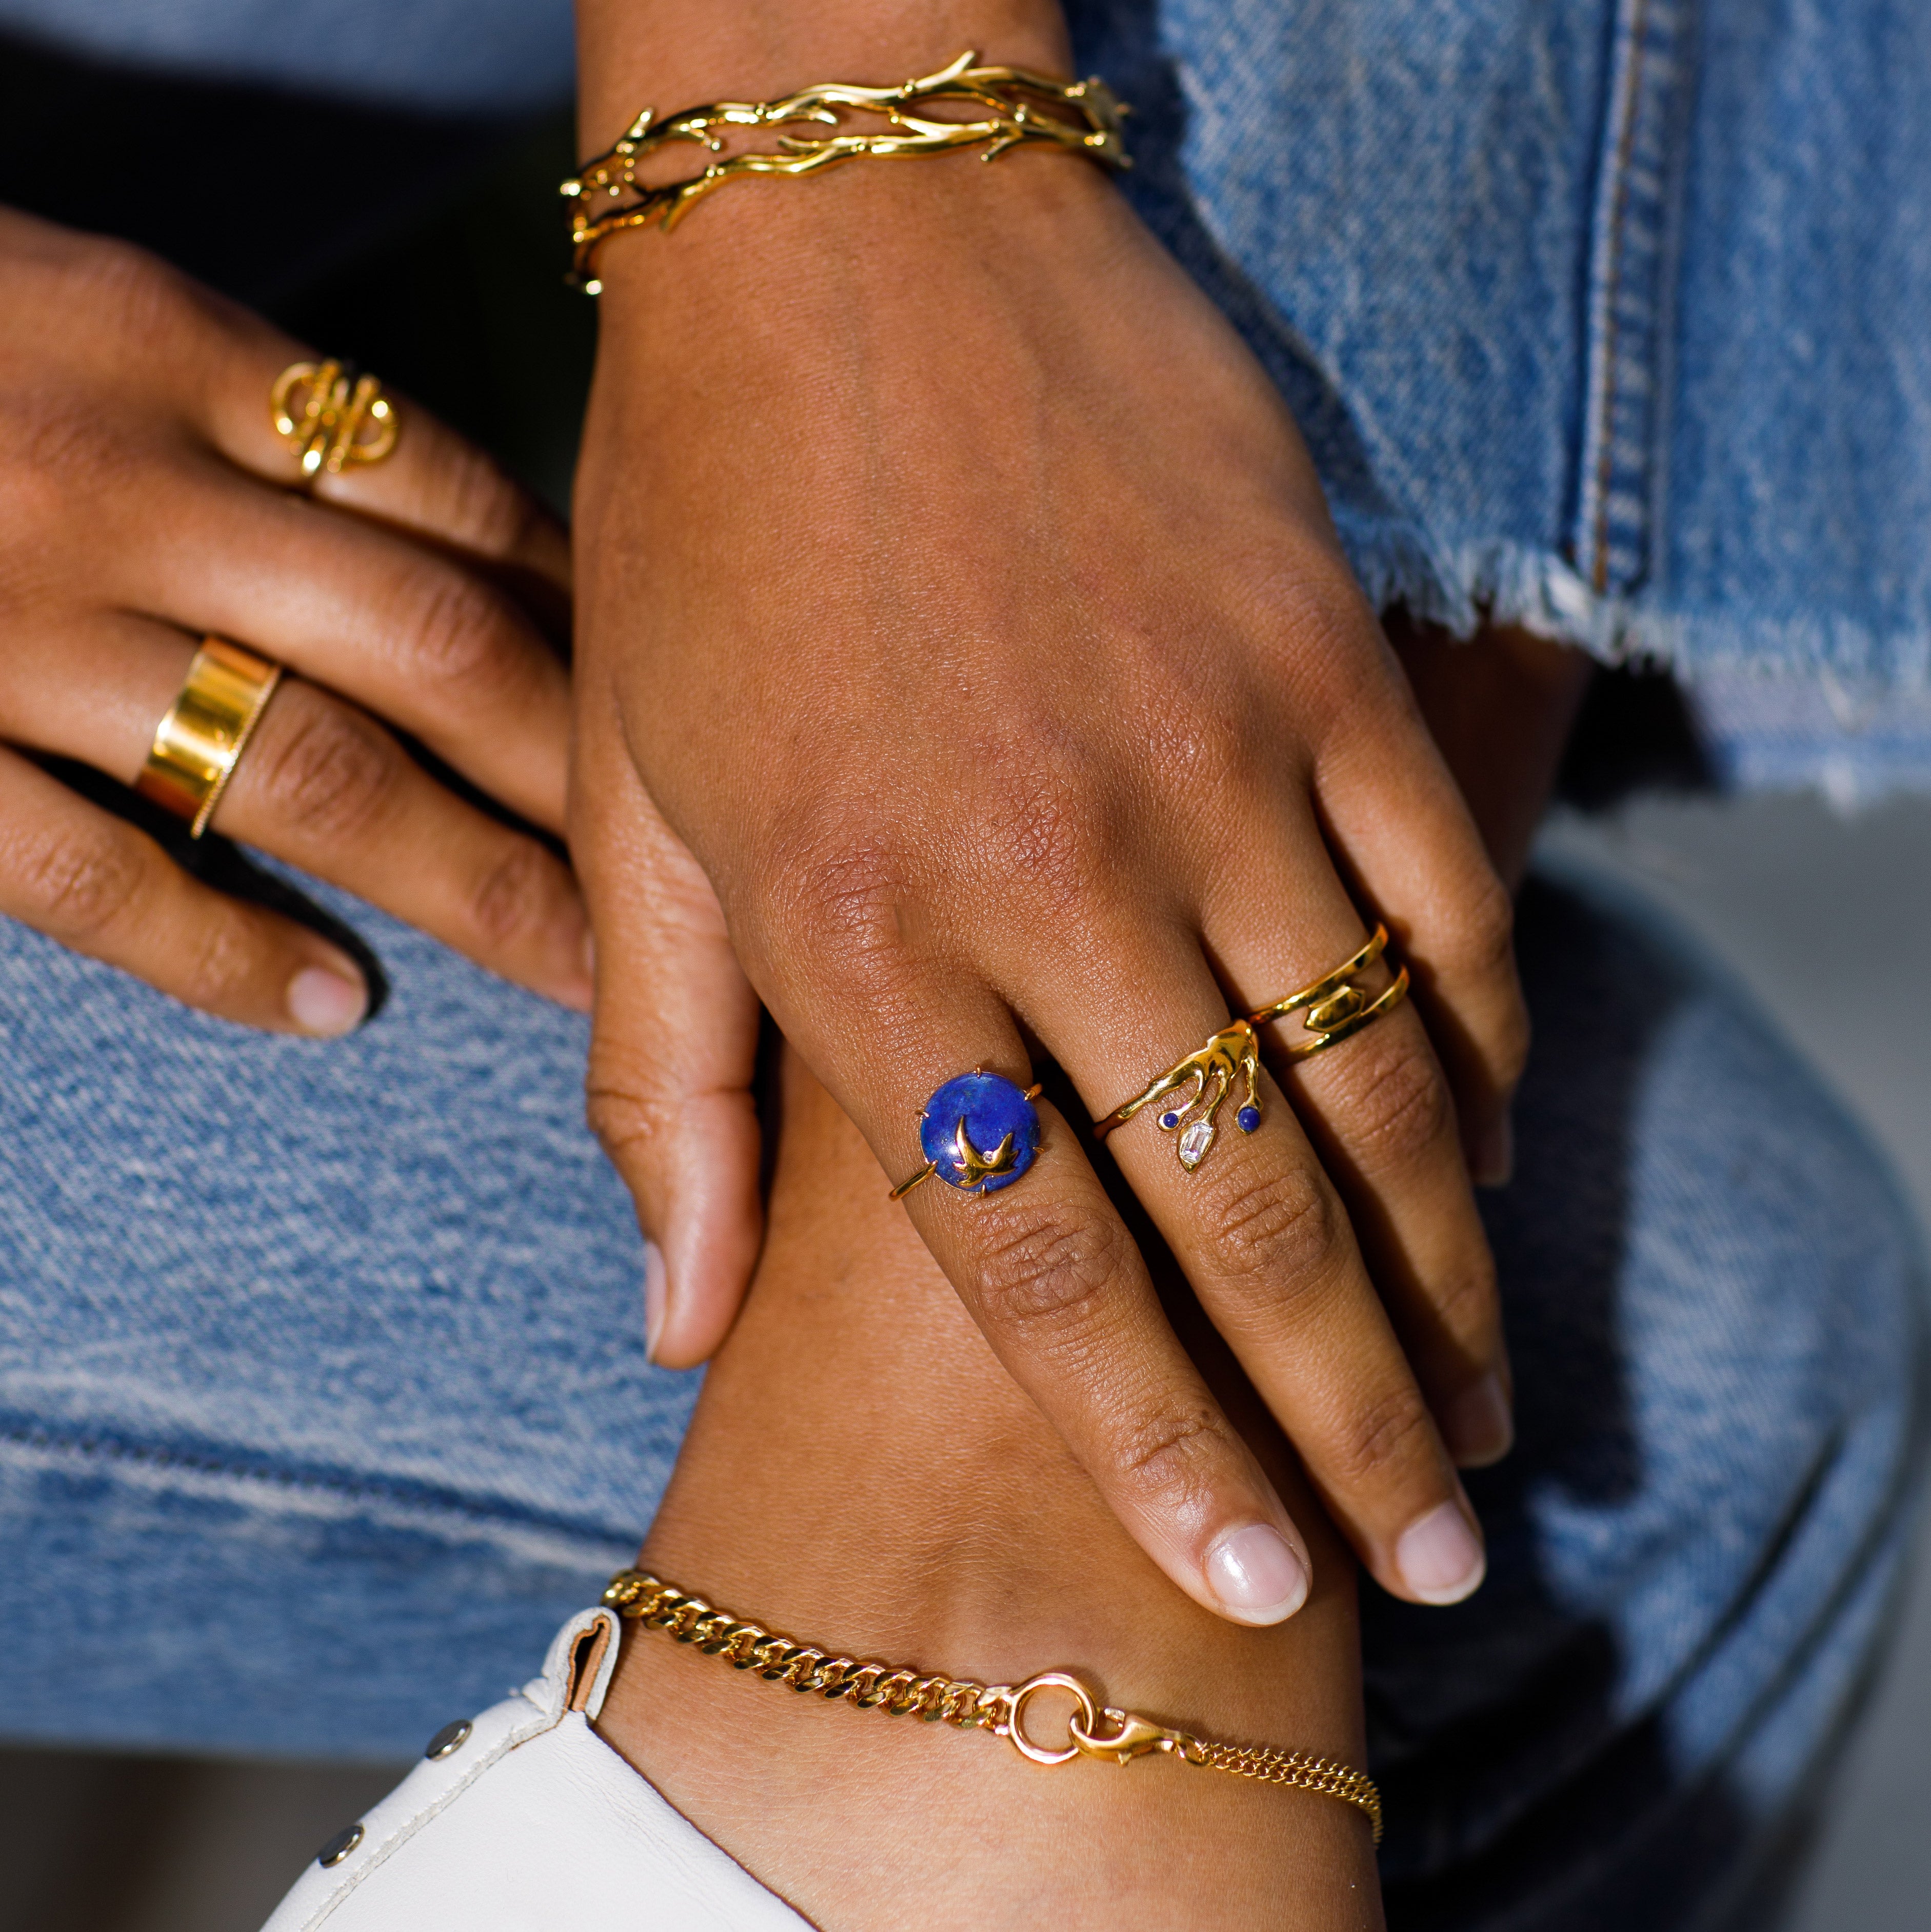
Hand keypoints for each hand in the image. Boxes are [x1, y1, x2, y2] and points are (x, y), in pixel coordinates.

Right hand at [0, 206, 591, 1030]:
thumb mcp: (78, 308)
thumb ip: (249, 416)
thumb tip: (457, 535)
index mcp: (162, 343)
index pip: (451, 500)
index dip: (578, 619)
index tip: (658, 708)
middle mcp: (111, 480)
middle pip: (428, 647)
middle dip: (575, 774)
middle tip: (685, 875)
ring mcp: (5, 623)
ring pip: (304, 771)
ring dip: (463, 882)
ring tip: (576, 974)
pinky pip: (94, 873)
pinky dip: (227, 950)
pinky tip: (338, 1011)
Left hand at [574, 113, 1527, 1617]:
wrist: (847, 236)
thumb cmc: (709, 528)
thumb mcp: (642, 809)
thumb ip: (671, 1085)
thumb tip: (675, 1325)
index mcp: (860, 933)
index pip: (1037, 1260)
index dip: (1155, 1444)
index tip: (1247, 1581)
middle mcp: (1053, 873)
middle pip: (1237, 1210)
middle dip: (1347, 1420)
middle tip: (1424, 1559)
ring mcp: (1211, 764)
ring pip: (1365, 1085)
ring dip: (1436, 1277)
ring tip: (1480, 1417)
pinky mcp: (1318, 664)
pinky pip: (1441, 905)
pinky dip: (1474, 1053)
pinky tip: (1478, 1164)